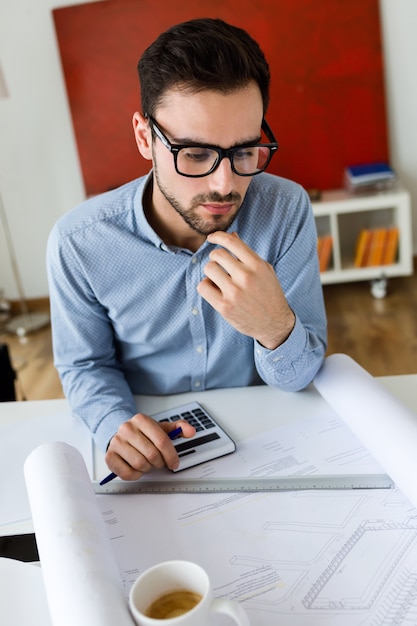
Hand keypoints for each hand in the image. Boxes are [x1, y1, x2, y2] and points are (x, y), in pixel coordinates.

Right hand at [105, 415, 195, 480]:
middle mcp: (127, 429)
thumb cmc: (144, 435)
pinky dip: (136, 475)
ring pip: (140, 464)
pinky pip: (127, 473)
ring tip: (147, 463)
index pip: (162, 440)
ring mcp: (116, 442)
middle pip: (152, 454)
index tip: (174, 462)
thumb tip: (191, 430)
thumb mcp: (161, 428)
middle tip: (159, 462)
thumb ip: (179, 428)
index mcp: (141, 419)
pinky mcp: (109, 457)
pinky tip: (137, 468)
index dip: (171, 455)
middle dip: (159, 462)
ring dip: (148, 468)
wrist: (122, 436)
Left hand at [197, 231, 294, 349]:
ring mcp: (234, 292)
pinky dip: (206, 286)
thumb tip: (231, 235)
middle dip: (215, 258)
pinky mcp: (224, 307)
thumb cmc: (268, 294)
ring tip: (219, 279)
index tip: (212, 238)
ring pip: (209, 269)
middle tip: (220, 266)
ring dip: (211, 272)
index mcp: (257, 265)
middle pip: (217, 255)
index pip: (231, 242)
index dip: (218, 236)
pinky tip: (215, 289)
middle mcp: (246, 277)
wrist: (274, 323)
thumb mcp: (264, 270)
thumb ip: (247, 254)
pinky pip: (203, 286)